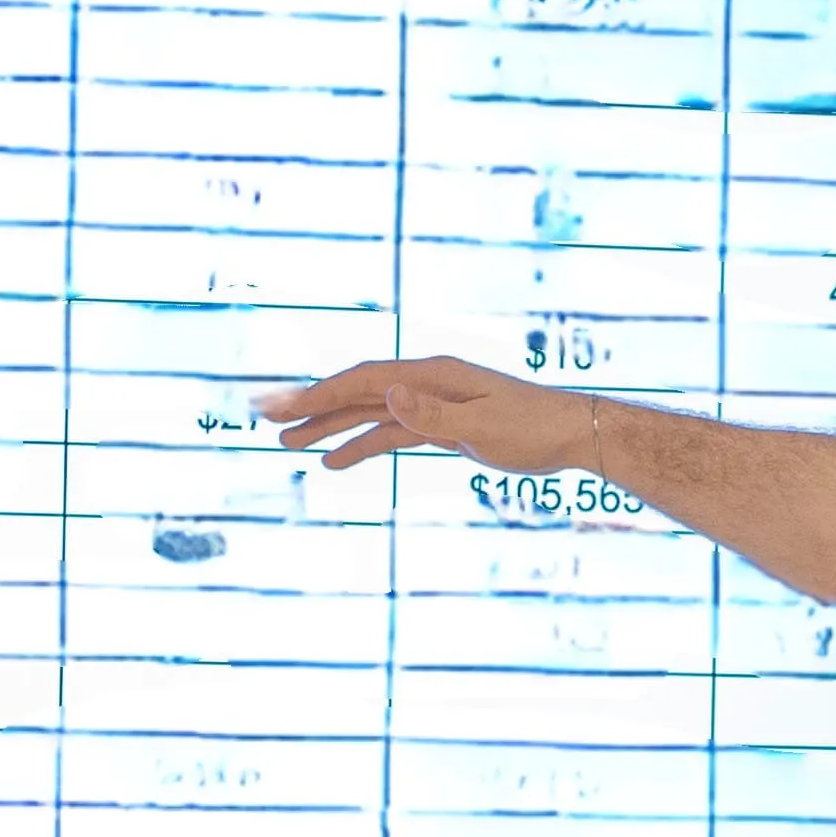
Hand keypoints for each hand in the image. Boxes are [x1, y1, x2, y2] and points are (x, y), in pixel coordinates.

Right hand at [257, 354, 602, 474]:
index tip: (281, 407)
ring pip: (368, 414)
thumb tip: (388, 393)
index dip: (318, 394)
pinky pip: (390, 433)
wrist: (571, 434)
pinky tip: (334, 461)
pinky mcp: (442, 426)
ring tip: (286, 444)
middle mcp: (424, 383)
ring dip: (329, 428)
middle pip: (356, 392)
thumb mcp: (482, 426)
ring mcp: (431, 403)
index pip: (363, 382)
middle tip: (264, 420)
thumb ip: (432, 413)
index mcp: (431, 375)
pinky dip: (361, 445)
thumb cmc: (533, 428)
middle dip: (310, 406)